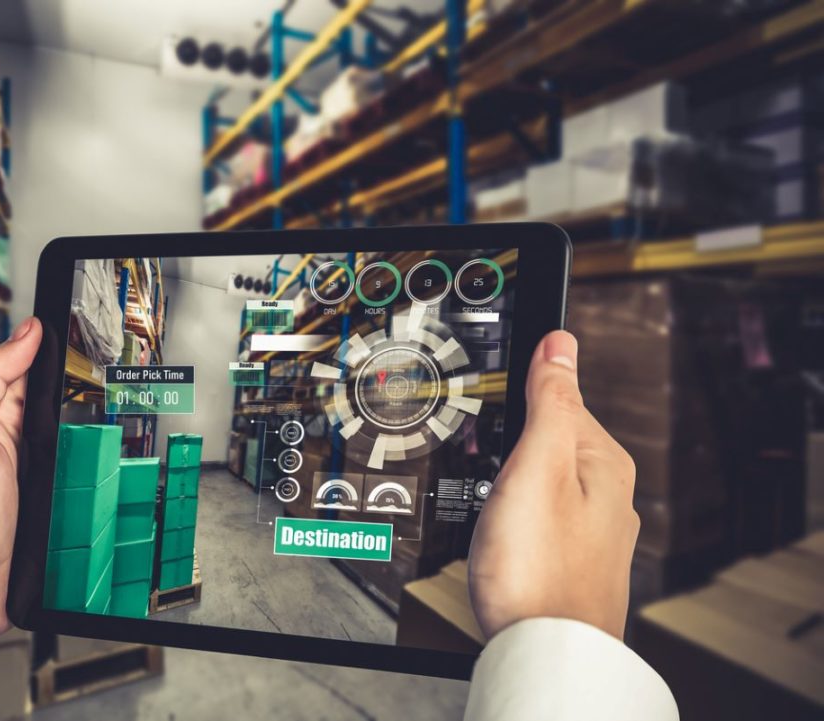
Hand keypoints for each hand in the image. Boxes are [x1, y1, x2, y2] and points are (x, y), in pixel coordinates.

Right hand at [468, 330, 638, 640]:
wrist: (545, 654)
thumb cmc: (538, 568)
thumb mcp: (538, 465)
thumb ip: (551, 402)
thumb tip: (561, 343)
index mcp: (602, 464)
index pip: (562, 400)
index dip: (520, 398)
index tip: (491, 402)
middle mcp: (608, 498)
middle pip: (553, 444)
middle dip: (515, 444)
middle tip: (483, 455)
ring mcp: (593, 535)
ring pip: (546, 486)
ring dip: (513, 484)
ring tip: (488, 494)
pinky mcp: (574, 566)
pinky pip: (543, 521)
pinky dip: (519, 519)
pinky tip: (502, 532)